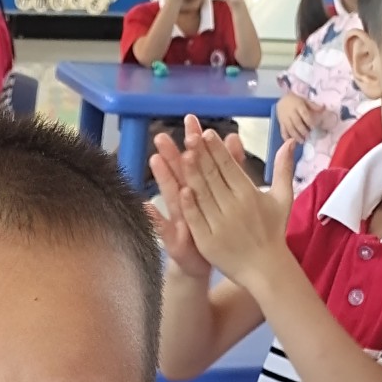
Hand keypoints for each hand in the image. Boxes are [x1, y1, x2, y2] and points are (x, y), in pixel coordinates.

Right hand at [149, 115, 245, 277]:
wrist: (204, 261)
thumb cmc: (215, 227)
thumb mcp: (226, 195)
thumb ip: (230, 168)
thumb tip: (234, 138)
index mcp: (200, 188)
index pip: (198, 160)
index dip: (194, 141)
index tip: (191, 120)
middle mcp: (186, 201)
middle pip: (180, 174)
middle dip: (171, 155)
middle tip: (162, 135)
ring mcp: (178, 219)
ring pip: (170, 196)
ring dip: (162, 179)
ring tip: (154, 160)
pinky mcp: (175, 240)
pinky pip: (163, 229)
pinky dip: (154, 218)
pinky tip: (147, 206)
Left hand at [179, 126, 296, 288]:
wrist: (266, 268)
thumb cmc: (273, 231)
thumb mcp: (283, 198)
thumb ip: (283, 168)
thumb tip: (291, 141)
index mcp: (249, 194)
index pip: (230, 167)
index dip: (217, 150)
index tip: (206, 134)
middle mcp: (234, 207)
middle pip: (214, 177)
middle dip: (202, 155)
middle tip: (190, 136)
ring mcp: (220, 225)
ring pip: (203, 195)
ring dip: (193, 175)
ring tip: (183, 155)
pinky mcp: (209, 242)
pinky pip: (197, 220)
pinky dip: (190, 205)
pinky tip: (182, 190)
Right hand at [276, 91, 321, 142]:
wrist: (282, 100)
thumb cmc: (296, 101)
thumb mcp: (305, 101)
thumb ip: (313, 105)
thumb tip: (323, 108)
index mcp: (299, 105)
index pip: (305, 114)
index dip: (309, 122)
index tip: (313, 128)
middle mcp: (291, 112)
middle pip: (297, 123)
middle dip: (303, 131)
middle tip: (308, 137)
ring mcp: (285, 118)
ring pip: (290, 129)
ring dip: (296, 136)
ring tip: (301, 141)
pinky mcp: (281, 123)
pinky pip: (283, 131)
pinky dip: (286, 137)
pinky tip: (291, 141)